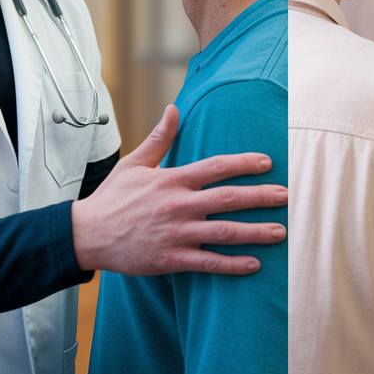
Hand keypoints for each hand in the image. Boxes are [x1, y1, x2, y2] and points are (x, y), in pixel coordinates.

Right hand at [70, 105, 286, 275]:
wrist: (86, 235)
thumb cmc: (112, 197)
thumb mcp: (134, 163)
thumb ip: (160, 138)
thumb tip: (174, 108)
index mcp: (172, 179)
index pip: (216, 167)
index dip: (244, 163)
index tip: (268, 162)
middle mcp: (178, 205)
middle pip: (228, 199)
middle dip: (261, 197)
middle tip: (287, 196)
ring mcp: (175, 234)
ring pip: (224, 232)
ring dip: (255, 232)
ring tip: (281, 232)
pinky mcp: (170, 259)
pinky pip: (208, 263)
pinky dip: (232, 264)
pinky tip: (254, 264)